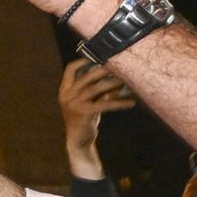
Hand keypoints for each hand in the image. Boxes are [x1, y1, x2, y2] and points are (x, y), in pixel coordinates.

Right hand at [58, 58, 134, 178]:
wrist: (79, 141)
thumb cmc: (85, 119)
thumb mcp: (88, 101)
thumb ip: (96, 89)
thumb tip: (116, 76)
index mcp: (64, 90)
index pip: (70, 69)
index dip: (84, 61)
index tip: (99, 56)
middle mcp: (66, 95)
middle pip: (86, 76)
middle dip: (103, 69)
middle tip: (119, 65)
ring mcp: (74, 104)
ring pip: (96, 88)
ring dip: (113, 83)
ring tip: (127, 81)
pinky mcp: (84, 113)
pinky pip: (104, 104)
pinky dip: (119, 102)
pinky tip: (131, 102)